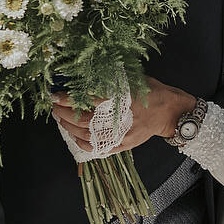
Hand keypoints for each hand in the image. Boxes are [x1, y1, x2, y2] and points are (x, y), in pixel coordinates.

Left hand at [51, 77, 195, 156]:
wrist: (170, 113)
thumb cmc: (152, 92)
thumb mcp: (134, 80)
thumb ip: (111, 80)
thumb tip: (84, 76)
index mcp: (124, 99)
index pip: (90, 101)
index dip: (70, 99)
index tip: (56, 95)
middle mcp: (122, 119)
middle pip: (84, 121)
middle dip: (64, 114)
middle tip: (54, 106)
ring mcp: (122, 135)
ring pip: (88, 136)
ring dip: (69, 128)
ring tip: (59, 118)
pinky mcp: (123, 145)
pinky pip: (97, 148)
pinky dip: (82, 143)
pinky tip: (73, 135)